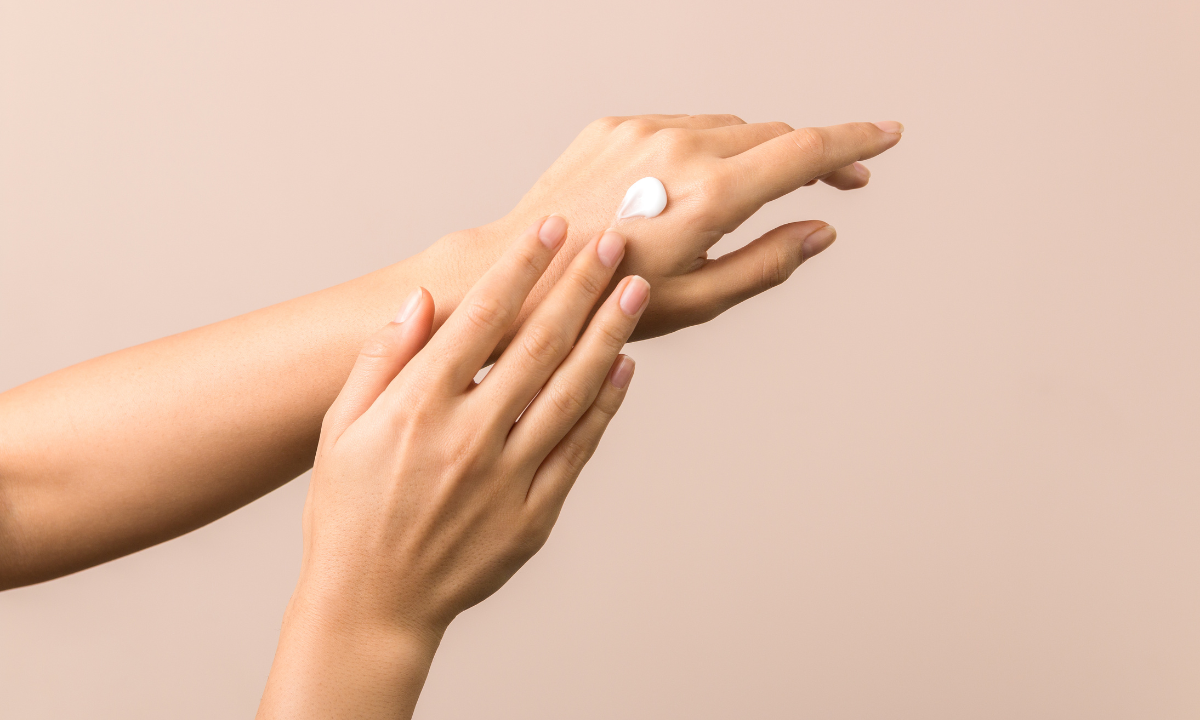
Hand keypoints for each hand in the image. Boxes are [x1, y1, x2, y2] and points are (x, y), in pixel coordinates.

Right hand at [258, 216, 643, 718]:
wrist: (372, 605)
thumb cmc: (349, 512)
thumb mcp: (342, 429)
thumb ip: (383, 360)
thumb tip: (422, 300)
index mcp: (417, 408)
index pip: (481, 318)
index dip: (521, 266)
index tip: (551, 228)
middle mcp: (468, 436)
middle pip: (540, 344)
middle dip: (582, 284)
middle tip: (617, 241)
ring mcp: (507, 477)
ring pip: (572, 390)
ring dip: (609, 333)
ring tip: (636, 288)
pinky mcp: (534, 514)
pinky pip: (580, 448)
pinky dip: (606, 404)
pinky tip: (627, 365)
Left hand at [426, 115, 903, 339]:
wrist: (520, 274)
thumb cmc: (604, 302)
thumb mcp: (697, 301)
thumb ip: (768, 262)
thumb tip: (819, 231)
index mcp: (708, 195)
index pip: (805, 153)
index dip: (855, 142)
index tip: (889, 135)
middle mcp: (678, 148)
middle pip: (774, 135)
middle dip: (813, 155)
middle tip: (839, 184)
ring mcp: (643, 130)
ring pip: (730, 126)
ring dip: (758, 151)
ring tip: (757, 195)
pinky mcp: (613, 125)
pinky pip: (683, 124)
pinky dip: (707, 146)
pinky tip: (696, 184)